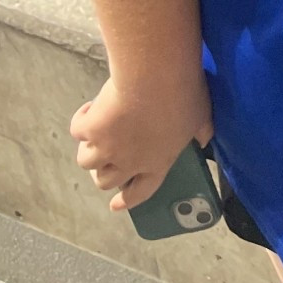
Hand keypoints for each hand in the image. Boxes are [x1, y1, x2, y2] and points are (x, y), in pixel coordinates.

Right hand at [70, 71, 213, 213]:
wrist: (155, 76)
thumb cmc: (184, 96)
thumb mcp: (202, 116)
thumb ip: (202, 131)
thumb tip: (205, 139)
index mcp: (158, 162)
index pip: (142, 191)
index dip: (127, 200)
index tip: (115, 205)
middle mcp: (129, 162)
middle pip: (105, 181)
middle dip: (102, 173)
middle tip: (103, 159)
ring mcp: (106, 148)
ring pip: (86, 161)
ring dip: (89, 149)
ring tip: (94, 135)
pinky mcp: (90, 129)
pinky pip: (77, 130)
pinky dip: (82, 120)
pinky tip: (90, 110)